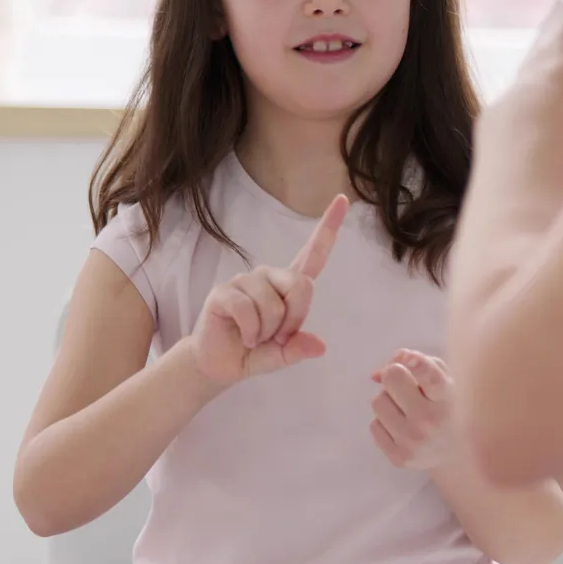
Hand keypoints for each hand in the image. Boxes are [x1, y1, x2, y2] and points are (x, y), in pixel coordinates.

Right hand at [189, 195, 348, 384]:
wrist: (218, 364)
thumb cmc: (253, 352)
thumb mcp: (283, 355)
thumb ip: (299, 349)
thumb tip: (319, 346)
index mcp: (288, 286)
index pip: (313, 253)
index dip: (329, 226)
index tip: (344, 199)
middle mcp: (269, 276)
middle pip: (301, 286)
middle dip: (295, 319)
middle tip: (279, 338)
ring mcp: (245, 281)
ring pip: (274, 305)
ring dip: (269, 331)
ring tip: (256, 337)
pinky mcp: (224, 291)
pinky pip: (248, 310)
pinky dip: (251, 332)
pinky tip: (244, 337)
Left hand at [369, 349, 457, 469]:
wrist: (456, 453)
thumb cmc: (445, 407)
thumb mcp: (442, 380)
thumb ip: (417, 362)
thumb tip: (376, 374)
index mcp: (447, 397)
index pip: (429, 376)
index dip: (417, 364)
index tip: (410, 360)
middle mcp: (431, 420)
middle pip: (392, 378)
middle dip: (394, 377)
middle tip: (407, 388)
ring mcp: (414, 441)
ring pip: (378, 401)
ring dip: (388, 402)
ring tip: (406, 411)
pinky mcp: (400, 458)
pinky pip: (374, 426)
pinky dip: (385, 424)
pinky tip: (402, 429)